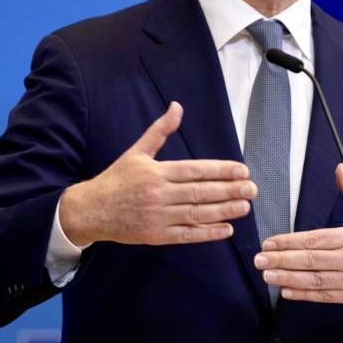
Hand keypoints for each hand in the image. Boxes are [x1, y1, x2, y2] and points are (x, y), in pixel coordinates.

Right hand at [59, 102, 255, 245]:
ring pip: (196, 214)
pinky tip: (226, 229)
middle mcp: (159, 194)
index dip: (221, 171)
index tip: (242, 170)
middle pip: (200, 192)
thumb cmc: (117, 179)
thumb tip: (177, 106)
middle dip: (229, 190)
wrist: (90, 210)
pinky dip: (207, 233)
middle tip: (252, 189)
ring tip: (245, 207)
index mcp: (157, 172)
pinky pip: (186, 235)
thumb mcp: (137, 151)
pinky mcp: (156, 235)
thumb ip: (160, 131)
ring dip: (224, 211)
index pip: (196, 171)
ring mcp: (158, 216)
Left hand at [254, 164, 342, 304]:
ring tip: (267, 275)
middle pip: (308, 260)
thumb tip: (339, 170)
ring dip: (287, 277)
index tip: (270, 242)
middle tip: (259, 259)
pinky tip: (287, 290)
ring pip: (312, 280)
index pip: (313, 239)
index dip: (289, 242)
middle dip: (281, 259)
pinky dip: (303, 294)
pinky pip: (323, 296)